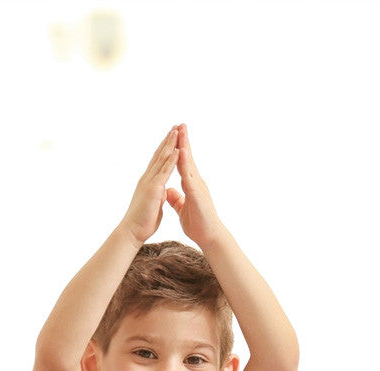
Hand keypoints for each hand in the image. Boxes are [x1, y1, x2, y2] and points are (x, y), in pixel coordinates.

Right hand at [121, 127, 179, 243]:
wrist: (132, 231)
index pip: (158, 161)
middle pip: (159, 155)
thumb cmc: (143, 221)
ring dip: (170, 144)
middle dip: (168, 140)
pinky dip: (171, 161)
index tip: (172, 136)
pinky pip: (164, 172)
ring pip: (162, 159)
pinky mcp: (154, 189)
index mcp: (150, 182)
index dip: (165, 147)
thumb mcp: (153, 203)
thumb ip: (158, 195)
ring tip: (177, 131)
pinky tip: (177, 150)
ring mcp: (150, 182)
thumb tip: (162, 192)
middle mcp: (148, 178)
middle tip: (176, 126)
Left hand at [166, 124, 224, 246]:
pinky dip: (186, 164)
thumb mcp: (183, 208)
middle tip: (180, 124)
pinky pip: (190, 176)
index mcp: (191, 184)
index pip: (183, 163)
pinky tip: (182, 153)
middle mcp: (195, 182)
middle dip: (183, 141)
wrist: (209, 237)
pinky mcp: (198, 194)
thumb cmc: (198, 224)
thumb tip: (170, 190)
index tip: (174, 134)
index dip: (178, 149)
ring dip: (185, 147)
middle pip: (187, 158)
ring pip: (189, 163)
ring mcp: (198, 187)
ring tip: (181, 132)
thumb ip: (177, 198)